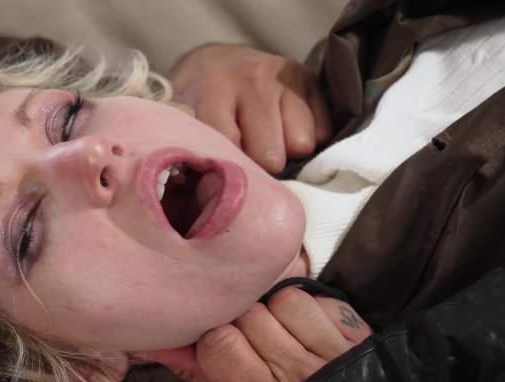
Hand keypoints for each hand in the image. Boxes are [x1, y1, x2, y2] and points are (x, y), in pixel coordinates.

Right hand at [139, 287, 370, 381]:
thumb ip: (202, 378)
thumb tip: (161, 346)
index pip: (218, 341)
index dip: (214, 338)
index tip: (220, 347)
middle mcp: (297, 372)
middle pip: (250, 314)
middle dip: (244, 321)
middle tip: (252, 340)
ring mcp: (330, 352)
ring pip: (284, 300)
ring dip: (277, 310)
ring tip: (283, 333)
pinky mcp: (356, 337)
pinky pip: (321, 300)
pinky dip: (310, 308)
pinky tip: (310, 329)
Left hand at [170, 44, 331, 173]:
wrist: (215, 62)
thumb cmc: (197, 104)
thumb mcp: (182, 123)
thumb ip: (188, 152)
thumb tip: (196, 196)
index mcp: (213, 89)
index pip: (232, 150)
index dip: (230, 172)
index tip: (222, 178)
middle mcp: (252, 78)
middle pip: (271, 156)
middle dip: (260, 167)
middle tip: (246, 158)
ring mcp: (284, 77)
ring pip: (301, 145)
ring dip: (286, 152)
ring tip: (265, 142)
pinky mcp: (308, 78)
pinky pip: (322, 132)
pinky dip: (307, 139)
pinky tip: (284, 131)